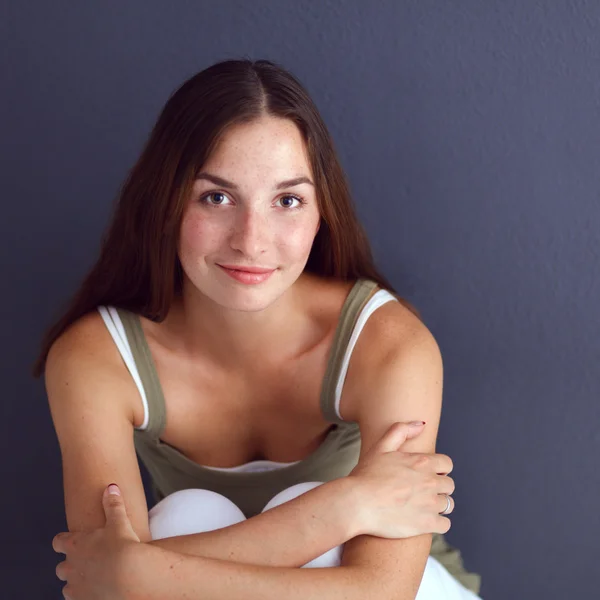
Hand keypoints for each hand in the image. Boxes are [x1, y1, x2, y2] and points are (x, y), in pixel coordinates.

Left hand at [52, 484, 140, 598]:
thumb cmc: (122, 546)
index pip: (58, 541)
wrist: (129, 576)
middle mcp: (70, 567)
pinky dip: (85, 596)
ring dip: (76, 582)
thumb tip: (111, 487)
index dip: (63, 540)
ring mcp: (75, 587)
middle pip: (61, 567)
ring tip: (93, 578)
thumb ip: (113, 504)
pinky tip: (98, 591)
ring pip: (67, 586)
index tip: (70, 540)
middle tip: (86, 560)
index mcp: (75, 545)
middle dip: (71, 564)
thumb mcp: (119, 521)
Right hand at [348, 422, 454, 538]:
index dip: (439, 469)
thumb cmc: (366, 475)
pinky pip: (445, 525)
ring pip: (448, 504)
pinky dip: (438, 524)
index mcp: (422, 462)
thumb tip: (421, 424)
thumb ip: (401, 431)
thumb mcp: (381, 446)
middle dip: (439, 487)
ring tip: (421, 507)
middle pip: (449, 485)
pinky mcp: (426, 524)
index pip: (447, 464)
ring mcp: (430, 504)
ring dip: (438, 505)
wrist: (357, 503)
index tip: (429, 474)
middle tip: (422, 491)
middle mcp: (430, 482)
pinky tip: (424, 520)